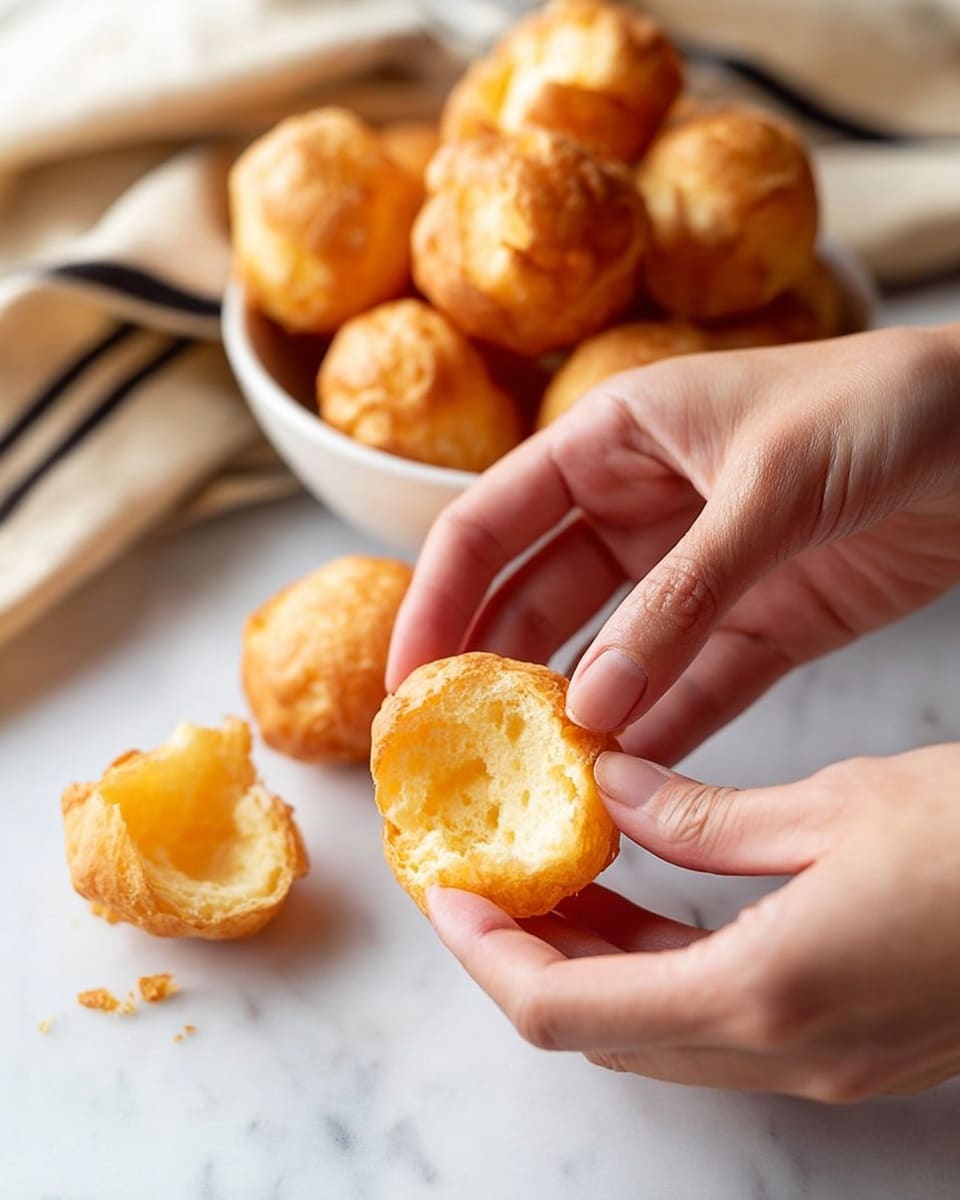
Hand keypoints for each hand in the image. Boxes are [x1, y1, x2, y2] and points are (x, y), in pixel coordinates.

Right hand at [387, 325, 959, 762]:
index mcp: (612, 438)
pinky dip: (657, 731)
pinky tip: (623, 783)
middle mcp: (640, 504)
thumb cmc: (881, 407)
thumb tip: (591, 704)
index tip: (405, 682)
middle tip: (454, 751)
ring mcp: (697, 569)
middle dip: (492, 672)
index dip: (435, 600)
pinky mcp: (761, 620)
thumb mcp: (766, 489)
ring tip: (534, 782)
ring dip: (574, 713)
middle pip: (535, 598)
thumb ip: (677, 598)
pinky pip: (692, 686)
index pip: (487, 523)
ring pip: (609, 653)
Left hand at [428, 743, 959, 1100]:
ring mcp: (818, 1061)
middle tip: (486, 876)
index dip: (488, 958)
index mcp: (765, 995)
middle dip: (527, 956)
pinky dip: (653, 964)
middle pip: (601, 1029)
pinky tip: (634, 893)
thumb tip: (615, 790)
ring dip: (588, 961)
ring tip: (547, 872)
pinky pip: (712, 1016)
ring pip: (654, 1028)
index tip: (448, 896)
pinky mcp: (844, 1043)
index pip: (567, 1012)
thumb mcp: (839, 805)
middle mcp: (783, 1052)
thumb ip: (707, 815)